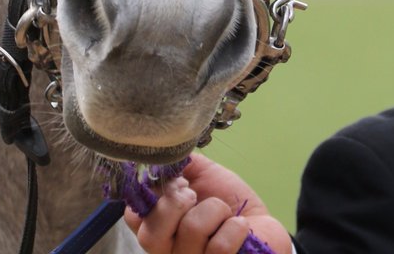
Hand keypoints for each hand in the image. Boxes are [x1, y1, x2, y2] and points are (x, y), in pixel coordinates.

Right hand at [124, 154, 292, 253]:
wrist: (260, 224)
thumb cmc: (228, 201)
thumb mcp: (201, 174)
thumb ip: (179, 164)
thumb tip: (163, 149)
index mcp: (159, 226)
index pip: (133, 218)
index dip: (151, 195)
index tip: (176, 183)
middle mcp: (169, 250)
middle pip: (150, 236)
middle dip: (176, 204)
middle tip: (194, 195)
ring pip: (191, 231)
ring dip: (214, 210)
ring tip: (225, 212)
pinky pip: (220, 247)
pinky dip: (234, 227)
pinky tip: (239, 226)